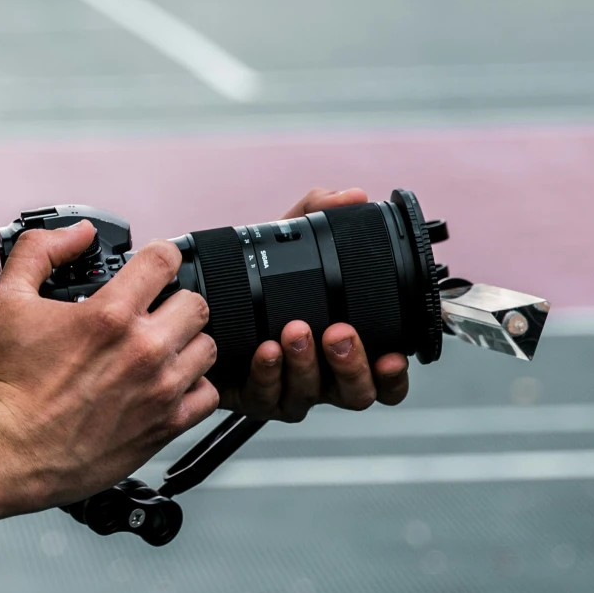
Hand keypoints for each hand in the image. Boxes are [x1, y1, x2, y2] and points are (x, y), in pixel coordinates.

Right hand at [0, 220, 218, 510]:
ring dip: (186, 343)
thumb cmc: (8, 381)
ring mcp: (160, 388)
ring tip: (160, 350)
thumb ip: (39, 251)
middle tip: (153, 313)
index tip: (151, 267)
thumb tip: (78, 232)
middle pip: (195, 302)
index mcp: (110, 314)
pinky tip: (166, 384)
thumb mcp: (6, 299)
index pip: (165, 259)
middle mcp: (143, 348)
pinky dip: (193, 387)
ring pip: (207, 346)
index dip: (158, 256)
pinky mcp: (166, 425)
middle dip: (173, 301)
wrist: (10, 450)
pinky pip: (208, 394)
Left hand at [216, 187, 410, 420]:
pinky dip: (268, 373)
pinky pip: (266, 396)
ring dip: (306, 363)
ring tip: (294, 331)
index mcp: (341, 350)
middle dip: (351, 364)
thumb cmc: (255, 280)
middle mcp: (321, 375)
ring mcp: (287, 389)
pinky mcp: (252, 396)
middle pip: (356, 393)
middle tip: (338, 332)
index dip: (393, 374)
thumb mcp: (284, 243)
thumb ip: (315, 215)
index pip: (382, 376)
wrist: (201, 297)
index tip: (392, 355)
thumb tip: (350, 196)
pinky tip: (265, 349)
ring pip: (311, 395)